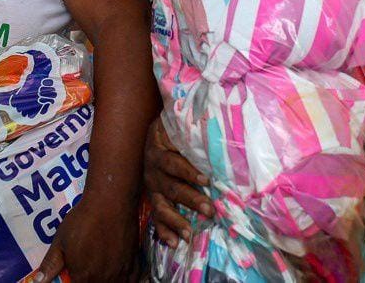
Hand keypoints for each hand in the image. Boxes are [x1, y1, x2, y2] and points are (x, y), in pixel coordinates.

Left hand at [34, 192, 139, 281]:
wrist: (111, 201)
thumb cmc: (83, 220)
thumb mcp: (61, 241)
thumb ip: (50, 264)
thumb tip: (37, 281)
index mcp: (84, 277)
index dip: (76, 282)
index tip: (75, 277)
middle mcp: (104, 279)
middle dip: (88, 282)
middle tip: (86, 274)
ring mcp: (121, 272)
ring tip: (101, 276)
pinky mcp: (134, 263)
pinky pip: (131, 281)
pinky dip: (125, 281)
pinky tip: (119, 277)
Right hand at [144, 117, 211, 246]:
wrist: (151, 132)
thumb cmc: (172, 126)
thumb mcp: (176, 122)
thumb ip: (191, 125)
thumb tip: (213, 123)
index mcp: (158, 150)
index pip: (174, 163)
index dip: (189, 172)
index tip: (206, 179)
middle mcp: (152, 170)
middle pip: (171, 187)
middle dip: (191, 200)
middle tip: (210, 210)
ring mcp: (151, 187)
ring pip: (161, 207)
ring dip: (176, 221)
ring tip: (189, 235)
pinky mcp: (153, 198)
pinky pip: (156, 218)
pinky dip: (164, 231)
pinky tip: (174, 243)